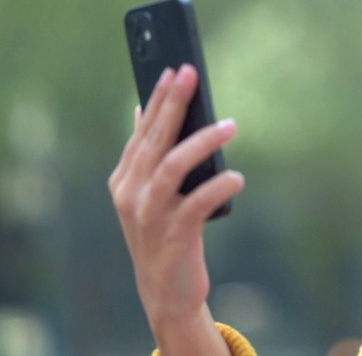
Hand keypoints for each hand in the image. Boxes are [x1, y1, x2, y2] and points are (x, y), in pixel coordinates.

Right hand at [109, 64, 244, 354]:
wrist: (165, 291)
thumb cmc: (165, 233)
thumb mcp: (149, 194)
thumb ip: (146, 156)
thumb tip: (140, 110)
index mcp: (124, 180)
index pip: (142, 131)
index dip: (157, 99)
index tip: (173, 70)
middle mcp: (131, 194)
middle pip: (154, 140)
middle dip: (173, 104)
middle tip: (191, 74)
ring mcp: (149, 215)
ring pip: (172, 166)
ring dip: (202, 141)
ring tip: (231, 125)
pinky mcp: (173, 235)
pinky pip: (197, 202)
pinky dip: (219, 185)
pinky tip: (237, 177)